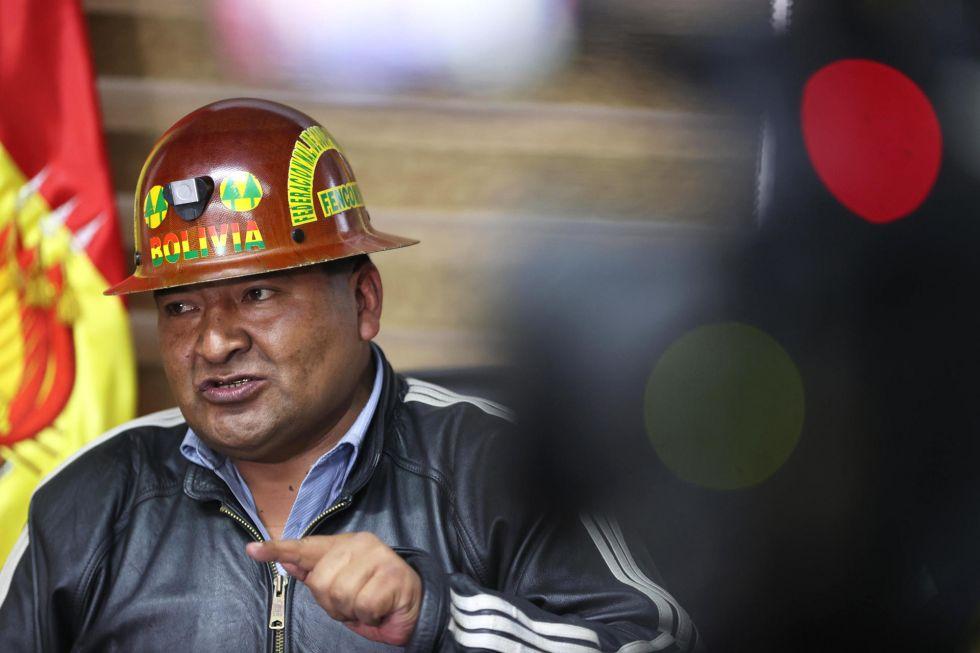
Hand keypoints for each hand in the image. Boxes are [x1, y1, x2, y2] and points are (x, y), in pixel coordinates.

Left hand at [245, 533, 421, 645]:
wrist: (412, 607)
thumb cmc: (372, 597)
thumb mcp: (340, 588)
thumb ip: (315, 573)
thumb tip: (287, 562)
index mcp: (343, 544)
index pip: (305, 547)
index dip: (278, 549)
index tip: (253, 550)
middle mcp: (360, 543)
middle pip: (320, 581)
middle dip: (333, 603)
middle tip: (352, 604)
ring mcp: (378, 556)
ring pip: (342, 593)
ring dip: (352, 610)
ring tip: (367, 606)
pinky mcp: (393, 574)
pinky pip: (363, 604)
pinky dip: (369, 615)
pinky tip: (380, 608)